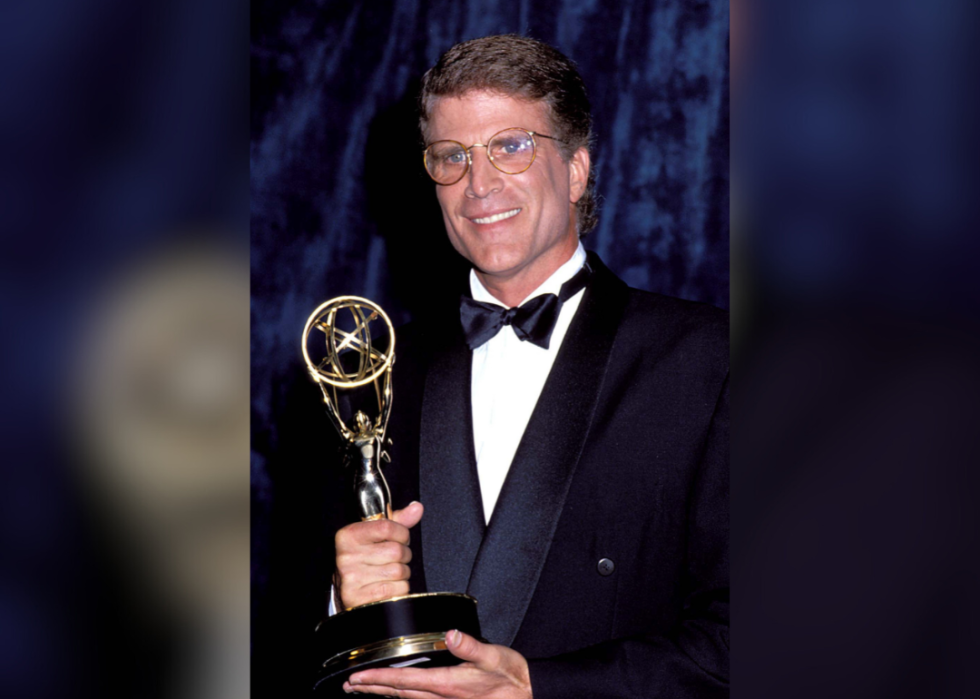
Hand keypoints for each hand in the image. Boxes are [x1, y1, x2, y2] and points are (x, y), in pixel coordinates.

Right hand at [334, 501, 422, 608]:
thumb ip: (398, 520)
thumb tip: (417, 508)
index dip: (401, 533)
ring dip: (402, 573)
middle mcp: (346, 556)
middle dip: (403, 555)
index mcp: (349, 536)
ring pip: (399, 571)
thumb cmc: (366, 558)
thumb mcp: (377, 535)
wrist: (348, 590)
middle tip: (394, 559)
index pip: (387, 527)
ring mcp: (352, 579)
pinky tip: (388, 586)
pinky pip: (398, 590)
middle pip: (396, 551)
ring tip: (390, 573)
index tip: (400, 538)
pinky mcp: (360, 599)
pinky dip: (400, 589)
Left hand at [343, 629, 531, 698]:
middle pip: (398, 693)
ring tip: (364, 689)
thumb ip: (470, 646)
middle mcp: (442, 695)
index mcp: (447, 683)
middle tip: (349, 685)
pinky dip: (402, 695)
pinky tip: (398, 693)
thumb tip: (450, 635)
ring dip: (383, 693)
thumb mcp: (494, 656)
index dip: (378, 679)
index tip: (357, 677)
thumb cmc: (511, 676)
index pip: (404, 680)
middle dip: (372, 689)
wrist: (528, 694)